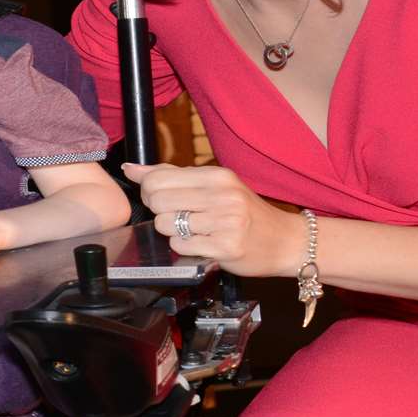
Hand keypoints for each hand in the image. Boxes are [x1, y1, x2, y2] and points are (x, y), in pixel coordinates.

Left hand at [122, 162, 301, 276]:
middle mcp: (222, 195)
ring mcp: (225, 222)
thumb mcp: (214, 185)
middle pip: (157, 201)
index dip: (149, 191)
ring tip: (193, 231)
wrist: (286, 242)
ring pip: (165, 225)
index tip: (160, 198)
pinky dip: (185, 248)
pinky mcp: (226, 247)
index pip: (157, 178)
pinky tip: (203, 244)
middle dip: (159, 212)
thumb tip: (130, 168)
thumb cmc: (245, 212)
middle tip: (176, 217)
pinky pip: (180, 247)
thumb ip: (170, 175)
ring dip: (172, 232)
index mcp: (217, 175)